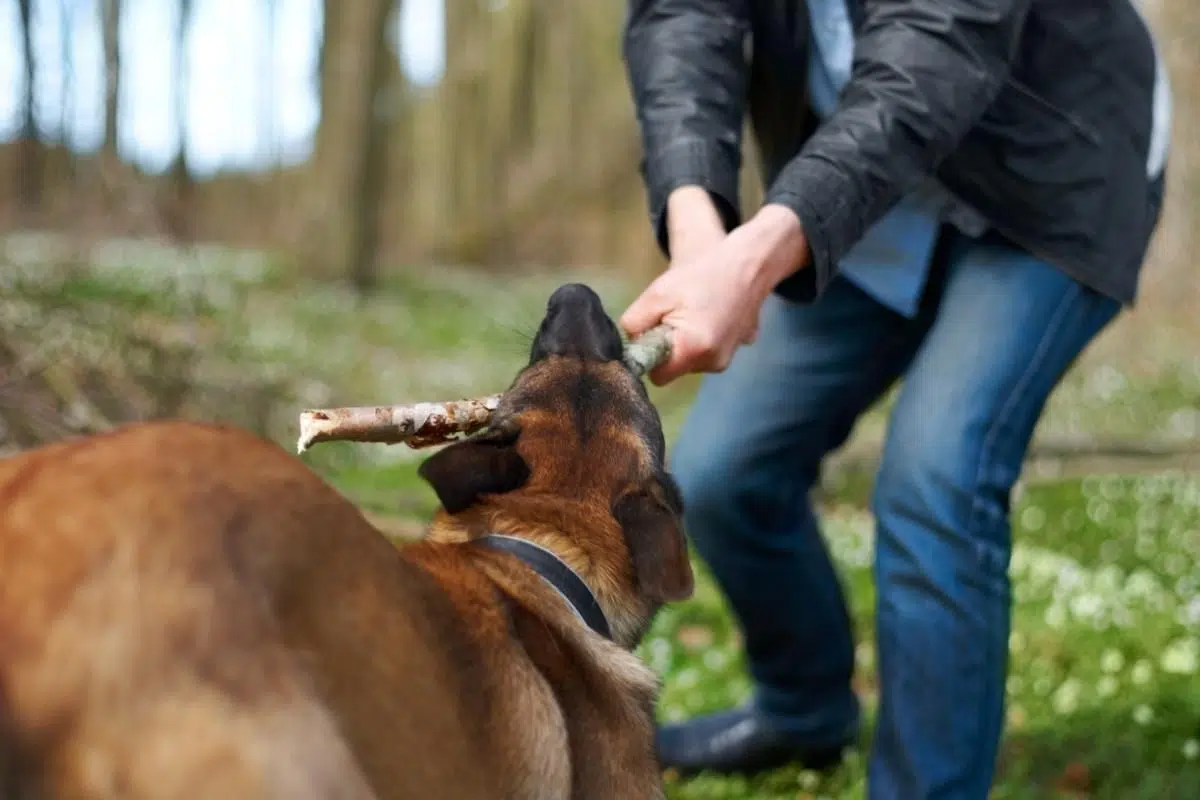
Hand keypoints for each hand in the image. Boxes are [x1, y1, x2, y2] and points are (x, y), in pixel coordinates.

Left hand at [621, 203, 808, 385]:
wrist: (748, 264)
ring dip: (684, 342)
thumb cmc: (701, 275)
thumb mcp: (657, 294)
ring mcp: (727, 359)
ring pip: (689, 361)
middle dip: (667, 347)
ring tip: (693, 311)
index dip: (649, 356)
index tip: (651, 333)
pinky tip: (708, 315)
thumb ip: (633, 325)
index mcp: (693, 349)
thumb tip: (627, 345)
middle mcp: (713, 362)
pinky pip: (706, 353)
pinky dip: (701, 339)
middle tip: (673, 314)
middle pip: (674, 369)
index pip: (657, 376)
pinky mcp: (735, 351)